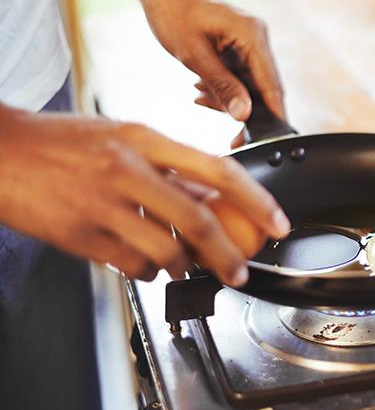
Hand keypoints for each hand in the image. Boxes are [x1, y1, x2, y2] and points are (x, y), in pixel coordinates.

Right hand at [0, 109, 290, 283]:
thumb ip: (166, 168)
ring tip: (181, 262)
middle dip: (228, 255)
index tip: (277, 222)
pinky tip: (140, 260)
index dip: (256, 200)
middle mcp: (127, 170)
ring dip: (182, 265)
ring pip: (167, 251)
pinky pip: (131, 266)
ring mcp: (102, 205)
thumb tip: (210, 197)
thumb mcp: (121, 139)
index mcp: (144, 138)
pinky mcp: (81, 236)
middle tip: (239, 271)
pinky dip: (145, 271)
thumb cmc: (61, 143)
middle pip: (198, 221)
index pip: (217, 170)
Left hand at [139, 0, 284, 147]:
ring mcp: (248, 45)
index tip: (274, 142)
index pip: (272, 84)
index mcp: (253, 36)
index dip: (274, 115)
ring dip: (229, 100)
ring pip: (249, 87)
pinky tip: (200, 91)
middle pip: (264, 89)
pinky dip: (222, 89)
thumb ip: (222, 87)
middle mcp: (257, 39)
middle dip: (247, 114)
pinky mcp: (238, 49)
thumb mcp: (194, 56)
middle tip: (234, 140)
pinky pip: (238, 78)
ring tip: (200, 100)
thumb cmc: (173, 14)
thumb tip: (244, 115)